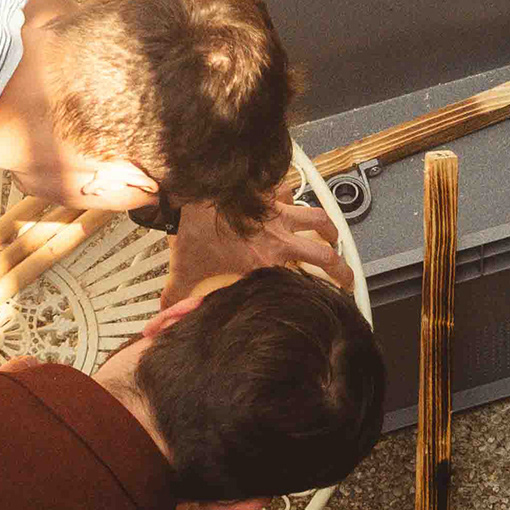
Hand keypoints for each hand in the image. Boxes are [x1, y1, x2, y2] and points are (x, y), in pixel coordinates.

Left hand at [164, 195, 353, 302]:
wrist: (193, 192)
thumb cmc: (193, 231)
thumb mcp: (186, 270)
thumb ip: (178, 296)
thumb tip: (161, 318)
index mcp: (267, 261)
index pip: (309, 279)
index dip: (325, 289)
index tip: (334, 297)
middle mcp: (280, 237)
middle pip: (324, 252)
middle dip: (341, 266)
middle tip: (347, 276)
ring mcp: (278, 212)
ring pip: (317, 218)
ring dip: (328, 228)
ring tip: (332, 236)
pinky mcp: (269, 191)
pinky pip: (290, 191)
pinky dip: (292, 195)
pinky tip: (291, 198)